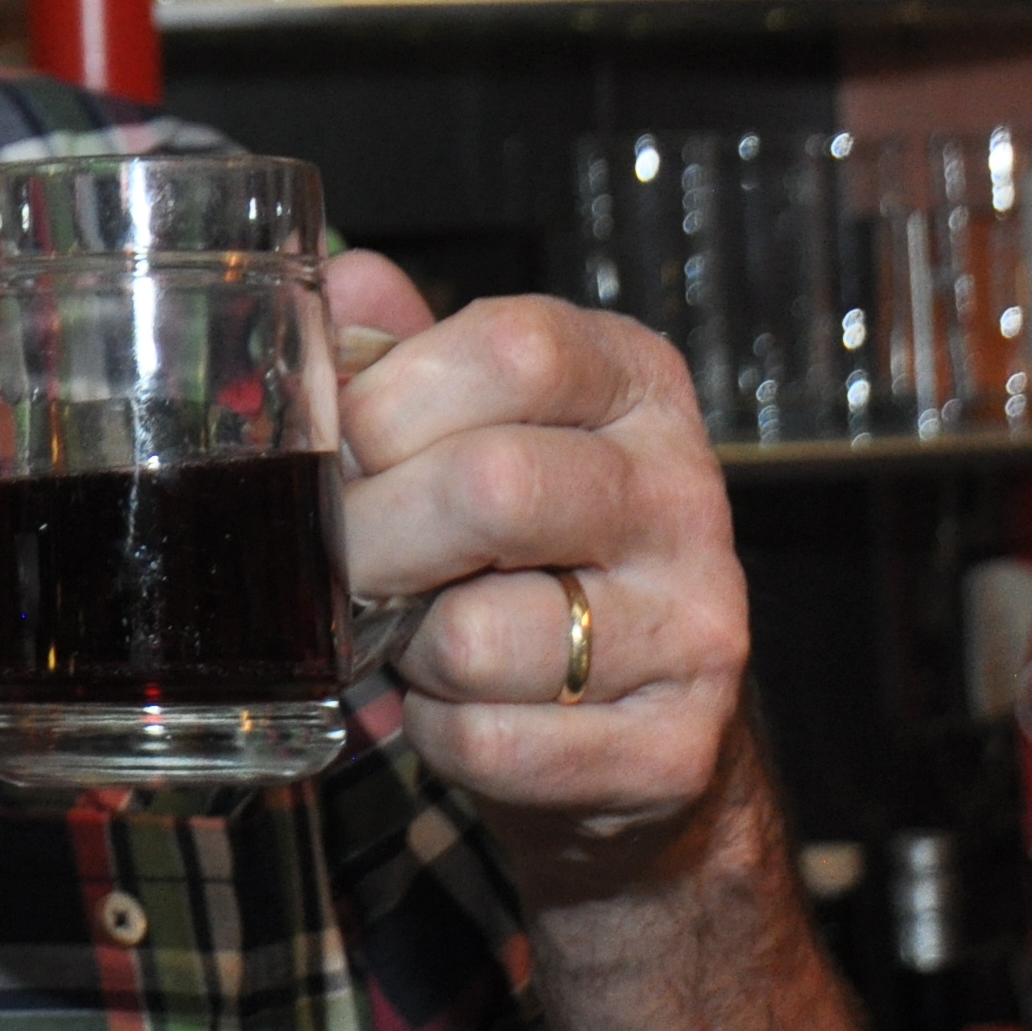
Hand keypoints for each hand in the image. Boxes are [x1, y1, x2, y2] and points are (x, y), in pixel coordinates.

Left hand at [326, 253, 746, 861]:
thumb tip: (338, 282)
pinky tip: (464, 708)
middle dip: (370, 534)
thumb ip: (400, 353)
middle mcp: (683, 494)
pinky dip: (440, 736)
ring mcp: (694, 626)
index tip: (345, 447)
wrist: (625, 727)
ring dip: (408, 649)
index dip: (393, 399)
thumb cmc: (523, 551)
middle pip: (492, 487)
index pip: (515, 348)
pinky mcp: (674, 748)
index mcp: (634, 385)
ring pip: (478, 637)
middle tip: (344, 557)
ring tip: (425, 635)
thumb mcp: (472, 423)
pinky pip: (493, 744)